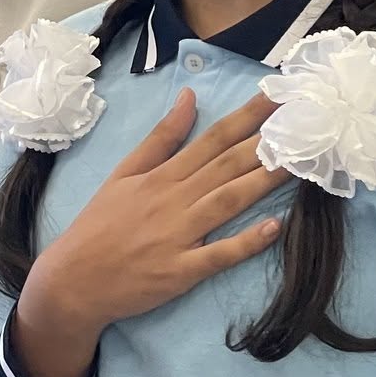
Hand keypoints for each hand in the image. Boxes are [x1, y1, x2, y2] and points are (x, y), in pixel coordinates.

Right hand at [11, 90, 287, 376]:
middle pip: (226, 165)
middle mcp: (173, 199)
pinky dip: (246, 242)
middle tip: (302, 120)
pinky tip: (275, 228)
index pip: (212, 138)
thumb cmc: (100, 225)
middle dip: (265, 141)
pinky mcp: (182, 271)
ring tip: (298, 163)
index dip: (246, 117)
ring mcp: (179, 236)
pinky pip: (219, 254)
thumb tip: (189, 97)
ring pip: (228, 202)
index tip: (277, 97)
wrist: (74, 280)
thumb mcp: (123, 173)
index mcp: (161, 175)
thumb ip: (160, 138)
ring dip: (263, 181)